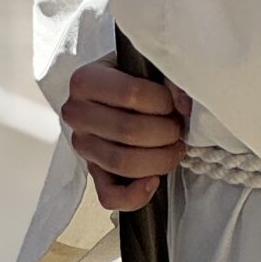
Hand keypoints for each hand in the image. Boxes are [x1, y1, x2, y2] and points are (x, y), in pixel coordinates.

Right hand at [60, 60, 191, 211]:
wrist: (115, 90)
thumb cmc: (133, 77)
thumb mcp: (146, 65)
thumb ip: (168, 79)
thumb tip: (183, 107)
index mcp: (85, 80)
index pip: (132, 94)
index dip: (163, 101)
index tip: (174, 101)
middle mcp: (76, 113)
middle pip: (130, 131)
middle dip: (166, 132)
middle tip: (178, 127)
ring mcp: (82, 146)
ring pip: (123, 163)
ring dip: (160, 160)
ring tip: (174, 148)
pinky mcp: (92, 172)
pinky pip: (109, 196)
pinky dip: (136, 195)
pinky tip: (154, 181)